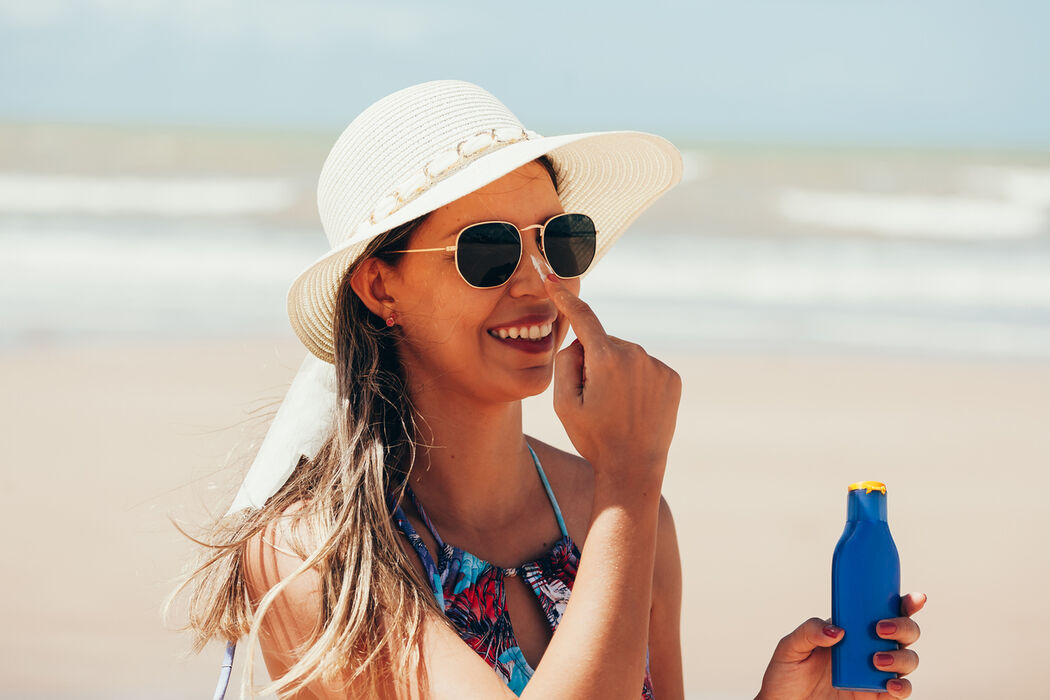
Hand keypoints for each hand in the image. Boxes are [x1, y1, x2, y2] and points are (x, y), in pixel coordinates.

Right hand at [543, 274, 680, 489]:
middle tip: (593, 401)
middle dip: (594, 362)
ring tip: (616, 409)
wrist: (633, 469)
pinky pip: (644, 369)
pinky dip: (636, 382)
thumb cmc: (593, 438)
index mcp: (606, 359)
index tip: (552, 280)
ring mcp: (656, 366)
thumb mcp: (564, 403)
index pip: (583, 318)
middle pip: (603, 344)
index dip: (565, 298)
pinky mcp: (671, 378)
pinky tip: (634, 408)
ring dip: (615, 373)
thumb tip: (579, 343)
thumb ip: (565, 362)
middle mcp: (635, 355)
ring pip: (624, 357)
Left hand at [756, 592, 925, 699]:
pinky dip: (902, 687)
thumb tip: (838, 630)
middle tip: (881, 629)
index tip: (913, 598)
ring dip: (901, 657)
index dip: (904, 604)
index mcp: (851, 630)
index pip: (882, 611)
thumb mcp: (790, 647)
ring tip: (876, 660)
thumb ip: (809, 632)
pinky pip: (899, 691)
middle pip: (904, 634)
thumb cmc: (786, 676)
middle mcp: (868, 649)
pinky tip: (890, 684)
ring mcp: (873, 673)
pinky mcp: (873, 697)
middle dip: (903, 627)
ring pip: (908, 660)